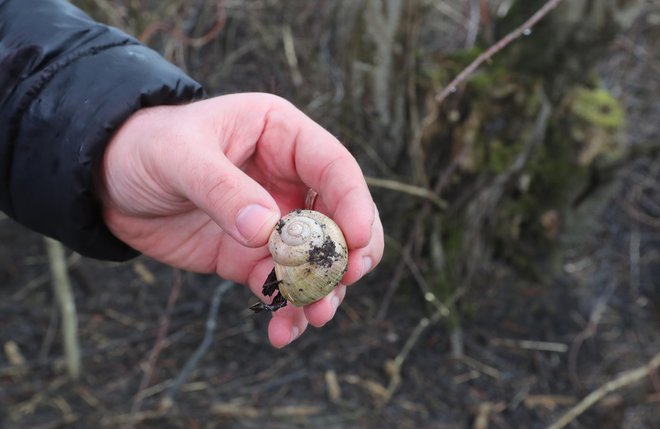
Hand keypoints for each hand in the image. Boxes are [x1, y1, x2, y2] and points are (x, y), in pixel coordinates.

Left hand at [99, 93, 383, 346]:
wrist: (107, 182)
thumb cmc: (144, 147)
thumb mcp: (179, 156)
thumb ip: (222, 190)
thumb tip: (266, 231)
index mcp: (282, 136)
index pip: (334, 166)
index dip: (353, 202)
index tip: (357, 240)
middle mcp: (288, 179)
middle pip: (340, 217)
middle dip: (348, 252)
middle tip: (347, 281)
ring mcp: (273, 221)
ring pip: (316, 259)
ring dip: (322, 289)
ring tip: (315, 316)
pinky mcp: (250, 256)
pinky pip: (280, 285)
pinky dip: (286, 310)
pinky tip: (280, 331)